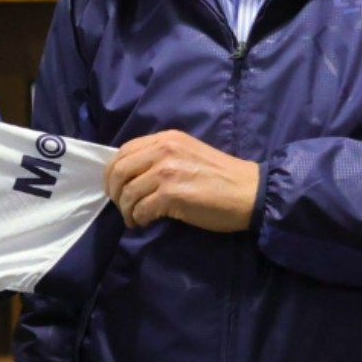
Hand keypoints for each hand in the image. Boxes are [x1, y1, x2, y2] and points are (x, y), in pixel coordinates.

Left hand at [105, 130, 260, 231]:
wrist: (250, 192)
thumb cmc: (221, 176)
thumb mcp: (187, 154)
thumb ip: (160, 157)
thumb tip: (131, 175)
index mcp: (166, 139)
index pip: (123, 151)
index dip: (112, 172)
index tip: (114, 188)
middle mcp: (164, 151)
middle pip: (119, 171)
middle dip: (114, 192)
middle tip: (121, 206)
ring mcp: (167, 172)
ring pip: (128, 193)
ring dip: (126, 210)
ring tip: (134, 218)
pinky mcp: (172, 195)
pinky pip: (141, 209)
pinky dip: (139, 219)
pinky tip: (145, 222)